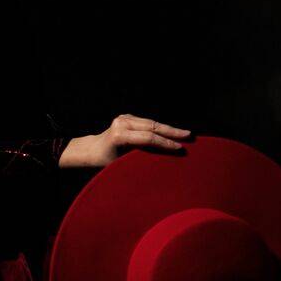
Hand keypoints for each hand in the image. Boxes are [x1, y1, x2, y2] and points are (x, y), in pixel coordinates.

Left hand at [59, 114, 191, 168]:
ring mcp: (124, 117)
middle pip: (153, 126)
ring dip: (169, 129)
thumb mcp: (122, 165)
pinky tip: (172, 132)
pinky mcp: (127, 116)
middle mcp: (122, 123)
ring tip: (185, 134)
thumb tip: (163, 160)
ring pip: (152, 122)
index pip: (148, 138)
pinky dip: (160, 128)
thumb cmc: (105, 163)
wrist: (91, 150)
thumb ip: (140, 158)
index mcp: (120, 135)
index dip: (166, 143)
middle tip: (189, 135)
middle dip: (172, 132)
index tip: (180, 148)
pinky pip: (148, 122)